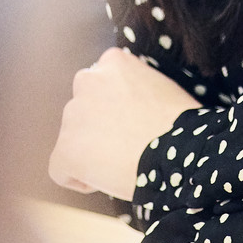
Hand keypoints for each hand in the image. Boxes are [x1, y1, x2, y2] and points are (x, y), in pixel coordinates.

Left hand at [48, 47, 198, 199]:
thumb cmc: (182, 125)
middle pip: (84, 110)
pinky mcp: (64, 149)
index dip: (116, 109)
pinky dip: (79, 178)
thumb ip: (135, 88)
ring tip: (121, 163)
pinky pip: (61, 169)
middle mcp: (87, 80)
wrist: (181, 151)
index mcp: (113, 62)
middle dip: (98, 127)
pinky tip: (106, 180)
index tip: (133, 124)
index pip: (102, 85)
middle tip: (125, 145)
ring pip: (73, 138)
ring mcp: (72, 115)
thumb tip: (127, 108)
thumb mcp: (160, 87)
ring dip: (90, 150)